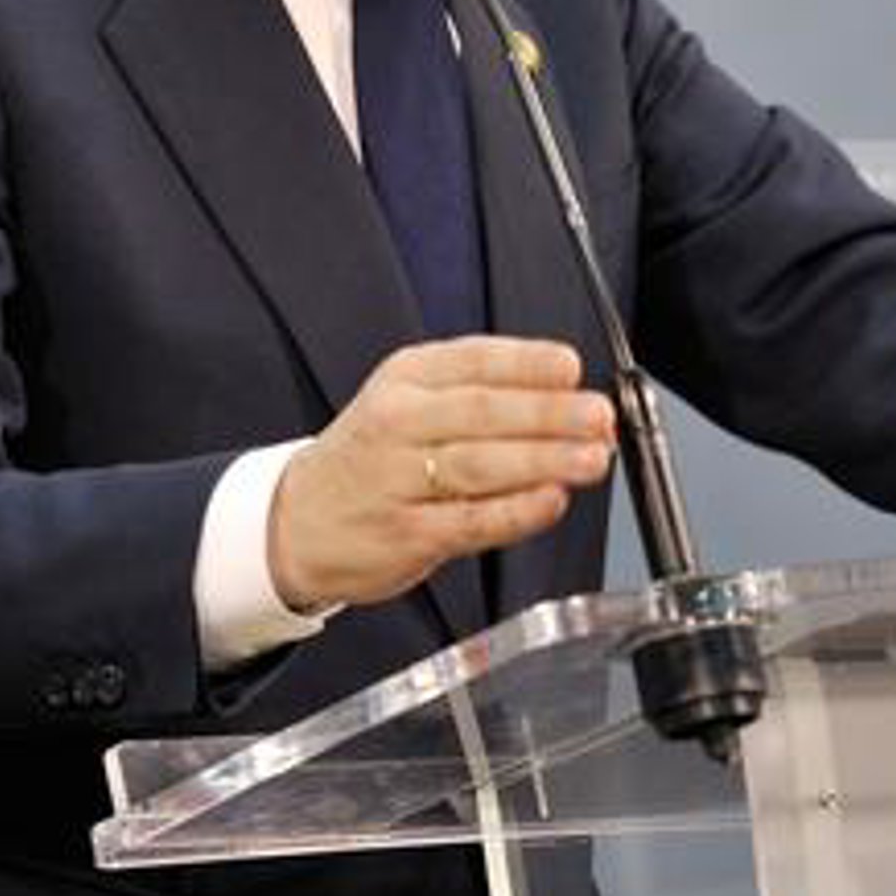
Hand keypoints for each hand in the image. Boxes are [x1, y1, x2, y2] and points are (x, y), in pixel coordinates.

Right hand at [269, 336, 616, 614]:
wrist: (297, 520)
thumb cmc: (372, 458)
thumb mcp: (409, 400)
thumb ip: (481, 393)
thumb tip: (568, 395)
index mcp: (405, 379)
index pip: (473, 361)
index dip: (526, 363)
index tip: (571, 368)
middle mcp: (398, 423)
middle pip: (483, 413)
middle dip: (549, 414)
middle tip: (597, 417)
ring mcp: (399, 480)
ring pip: (481, 465)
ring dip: (544, 461)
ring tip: (590, 458)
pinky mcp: (408, 533)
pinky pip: (472, 520)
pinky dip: (517, 511)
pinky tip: (551, 501)